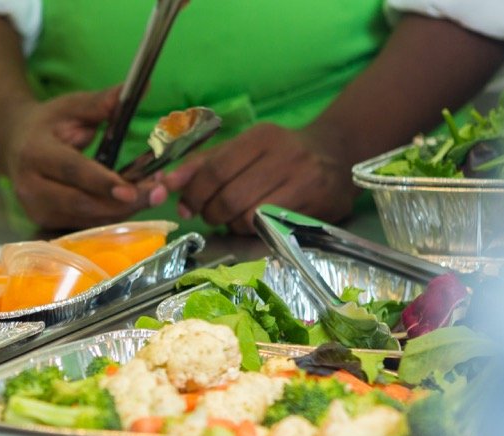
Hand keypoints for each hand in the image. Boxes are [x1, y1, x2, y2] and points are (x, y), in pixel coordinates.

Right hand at [0, 88, 166, 230]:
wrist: (14, 145)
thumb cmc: (48, 124)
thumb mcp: (71, 106)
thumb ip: (103, 103)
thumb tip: (143, 88)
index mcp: (36, 154)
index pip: (72, 171)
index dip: (102, 182)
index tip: (131, 190)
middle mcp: (31, 187)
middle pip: (81, 203)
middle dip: (122, 203)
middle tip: (158, 193)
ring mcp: (37, 209)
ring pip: (87, 219)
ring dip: (123, 211)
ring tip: (154, 194)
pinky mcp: (46, 222)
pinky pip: (85, 225)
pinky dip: (113, 216)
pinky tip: (135, 202)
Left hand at [162, 122, 358, 233]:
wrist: (338, 154)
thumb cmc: (280, 153)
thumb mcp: (243, 148)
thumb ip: (203, 164)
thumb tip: (165, 184)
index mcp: (261, 137)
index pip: (214, 170)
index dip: (192, 194)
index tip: (185, 206)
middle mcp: (283, 154)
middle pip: (227, 197)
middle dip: (210, 213)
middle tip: (211, 215)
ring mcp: (302, 179)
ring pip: (246, 216)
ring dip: (231, 225)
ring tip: (234, 218)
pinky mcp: (315, 204)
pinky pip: (268, 227)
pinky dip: (252, 230)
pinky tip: (254, 223)